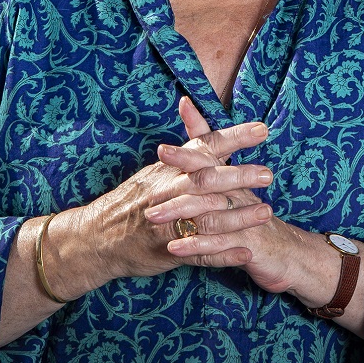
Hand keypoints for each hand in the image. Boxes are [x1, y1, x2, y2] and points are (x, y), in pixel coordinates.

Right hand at [47, 97, 274, 293]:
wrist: (96, 238)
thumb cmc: (131, 201)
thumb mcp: (154, 170)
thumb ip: (182, 148)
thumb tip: (192, 109)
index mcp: (169, 169)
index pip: (205, 147)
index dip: (234, 137)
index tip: (262, 129)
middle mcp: (168, 192)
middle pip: (207, 180)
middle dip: (239, 176)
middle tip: (267, 174)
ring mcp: (167, 222)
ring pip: (206, 217)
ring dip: (238, 217)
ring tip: (265, 213)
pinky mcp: (167, 250)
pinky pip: (198, 253)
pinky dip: (222, 254)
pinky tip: (245, 252)